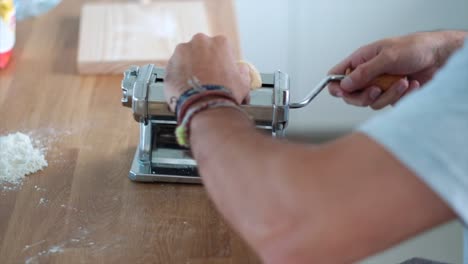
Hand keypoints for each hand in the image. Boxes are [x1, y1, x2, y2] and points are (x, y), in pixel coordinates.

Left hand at [165, 33, 250, 110]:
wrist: (205, 106)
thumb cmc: (225, 94)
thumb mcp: (244, 83)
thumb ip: (243, 72)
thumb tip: (241, 70)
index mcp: (220, 43)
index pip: (220, 50)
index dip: (221, 63)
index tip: (220, 73)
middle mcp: (200, 42)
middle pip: (202, 51)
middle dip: (203, 63)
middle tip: (207, 79)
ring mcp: (182, 52)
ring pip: (187, 59)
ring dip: (190, 69)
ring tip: (196, 86)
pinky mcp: (169, 64)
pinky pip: (175, 70)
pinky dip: (179, 78)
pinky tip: (186, 90)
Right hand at [328, 31, 464, 108]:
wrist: (440, 57)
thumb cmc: (415, 48)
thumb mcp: (386, 57)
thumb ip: (364, 72)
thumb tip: (344, 84)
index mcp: (361, 60)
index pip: (337, 75)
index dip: (335, 86)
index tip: (342, 92)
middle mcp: (367, 74)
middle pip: (351, 95)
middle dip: (364, 96)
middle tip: (376, 90)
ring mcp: (379, 86)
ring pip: (371, 102)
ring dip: (388, 95)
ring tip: (403, 82)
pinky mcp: (391, 95)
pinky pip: (387, 104)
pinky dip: (400, 96)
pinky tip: (411, 84)